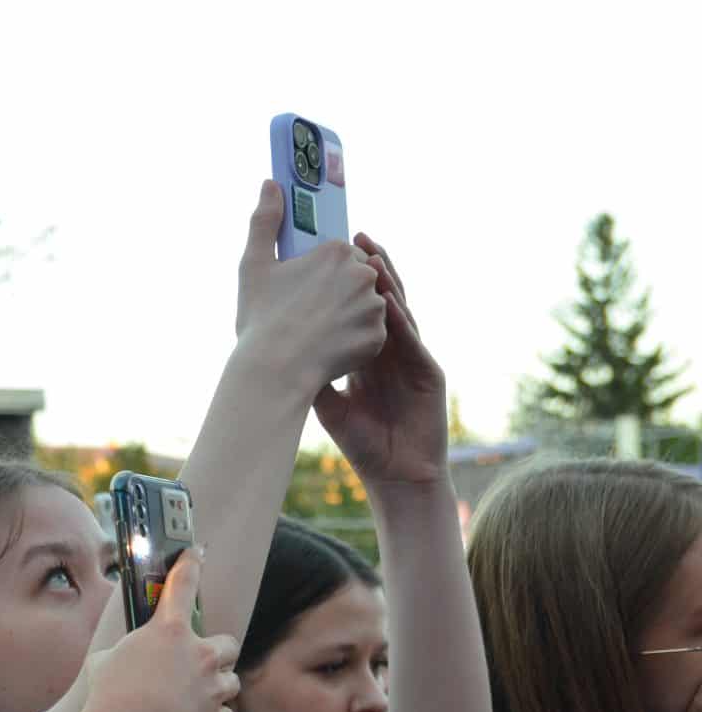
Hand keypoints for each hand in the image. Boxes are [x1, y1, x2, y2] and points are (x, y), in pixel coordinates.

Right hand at [78, 549, 245, 711]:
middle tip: (200, 663)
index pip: (183, 585)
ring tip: (193, 700)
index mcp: (168, 631)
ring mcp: (211, 688)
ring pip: (230, 683)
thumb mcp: (105, 661)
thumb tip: (122, 655)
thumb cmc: (107, 698)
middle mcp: (198, 654)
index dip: (190, 565)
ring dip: (216, 688)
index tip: (197, 554)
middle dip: (217, 654)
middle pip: (228, 644)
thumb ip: (126, 652)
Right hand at [235, 180, 387, 397]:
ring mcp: (373, 306)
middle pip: (357, 279)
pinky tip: (329, 349)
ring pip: (366, 306)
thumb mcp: (254, 265)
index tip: (305, 291)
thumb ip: (265, 221)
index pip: (341, 255)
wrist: (274, 370)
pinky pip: (371, 335)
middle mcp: (362, 273)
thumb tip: (271, 185)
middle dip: (339, 294)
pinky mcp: (379, 336)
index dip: (322, 273)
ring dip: (348, 317)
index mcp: (335, 251)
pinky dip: (354, 342)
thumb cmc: (261, 318)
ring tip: (317, 334)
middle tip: (310, 316)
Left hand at [313, 235, 448, 487]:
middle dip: (372, 267)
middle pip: (385, 298)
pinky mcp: (429, 374)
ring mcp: (414, 359)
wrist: (395, 475)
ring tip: (373, 255)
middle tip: (355, 235)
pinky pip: (414, 342)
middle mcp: (395, 349)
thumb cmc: (364, 442)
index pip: (362, 307)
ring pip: (402, 312)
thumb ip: (313, 374)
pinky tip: (390, 301)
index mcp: (371, 353)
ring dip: (389, 284)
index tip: (333, 252)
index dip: (351, 281)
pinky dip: (402, 321)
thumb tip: (282, 352)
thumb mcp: (329, 403)